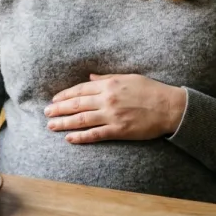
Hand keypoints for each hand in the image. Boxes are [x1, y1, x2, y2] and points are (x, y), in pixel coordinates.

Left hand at [44, 74, 186, 143]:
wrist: (169, 107)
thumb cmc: (151, 90)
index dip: (65, 95)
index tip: (54, 100)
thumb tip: (90, 78)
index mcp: (109, 85)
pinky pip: (95, 134)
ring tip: (51, 126)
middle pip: (76, 104)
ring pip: (81, 119)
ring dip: (64, 123)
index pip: (80, 90)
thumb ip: (106, 78)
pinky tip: (69, 138)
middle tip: (46, 113)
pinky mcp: (118, 130)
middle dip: (59, 109)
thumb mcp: (128, 77)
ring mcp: (112, 116)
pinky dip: (81, 137)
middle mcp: (107, 99)